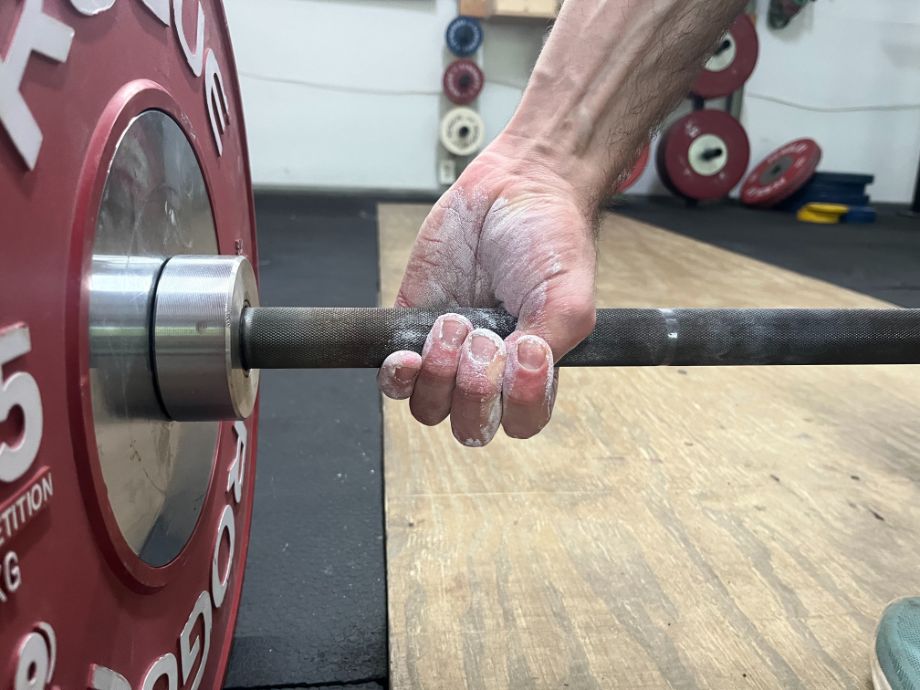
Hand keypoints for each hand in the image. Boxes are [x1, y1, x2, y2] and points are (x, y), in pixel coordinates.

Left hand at [377, 138, 596, 446]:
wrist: (513, 185)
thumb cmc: (549, 238)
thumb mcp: (569, 295)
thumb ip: (553, 345)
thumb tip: (519, 374)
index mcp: (534, 371)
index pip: (521, 421)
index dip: (518, 402)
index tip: (523, 353)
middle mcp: (490, 369)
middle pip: (470, 424)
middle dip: (474, 388)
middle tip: (484, 338)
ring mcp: (449, 354)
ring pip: (430, 408)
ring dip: (438, 375)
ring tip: (454, 324)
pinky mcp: (412, 329)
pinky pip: (395, 381)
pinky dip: (398, 377)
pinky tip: (407, 355)